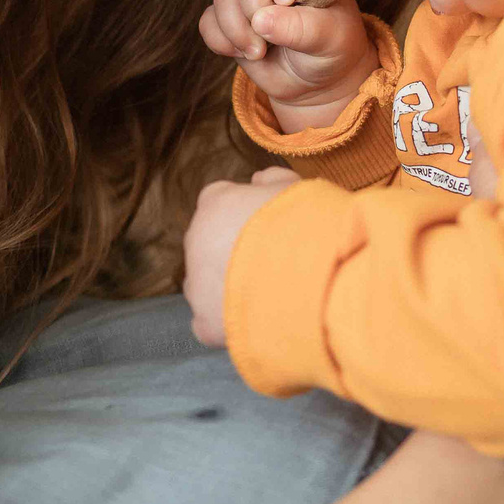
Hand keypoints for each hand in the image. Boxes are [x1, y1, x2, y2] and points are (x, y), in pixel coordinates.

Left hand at [183, 167, 300, 346]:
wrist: (307, 272)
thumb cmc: (304, 222)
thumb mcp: (294, 188)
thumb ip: (273, 180)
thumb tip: (258, 179)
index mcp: (216, 203)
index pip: (218, 203)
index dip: (242, 216)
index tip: (266, 228)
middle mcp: (196, 240)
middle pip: (208, 245)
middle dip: (231, 253)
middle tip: (269, 264)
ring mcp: (197, 283)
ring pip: (204, 286)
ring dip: (226, 288)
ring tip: (267, 295)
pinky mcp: (206, 322)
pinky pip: (209, 324)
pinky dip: (227, 324)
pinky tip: (255, 323)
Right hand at [198, 0, 378, 126]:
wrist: (315, 82)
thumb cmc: (331, 51)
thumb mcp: (330, 40)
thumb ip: (301, 28)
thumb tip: (261, 20)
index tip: (285, 0)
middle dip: (254, 6)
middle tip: (270, 38)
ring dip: (236, 27)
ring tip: (258, 52)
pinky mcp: (230, 18)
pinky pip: (209, 20)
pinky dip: (220, 40)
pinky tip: (242, 53)